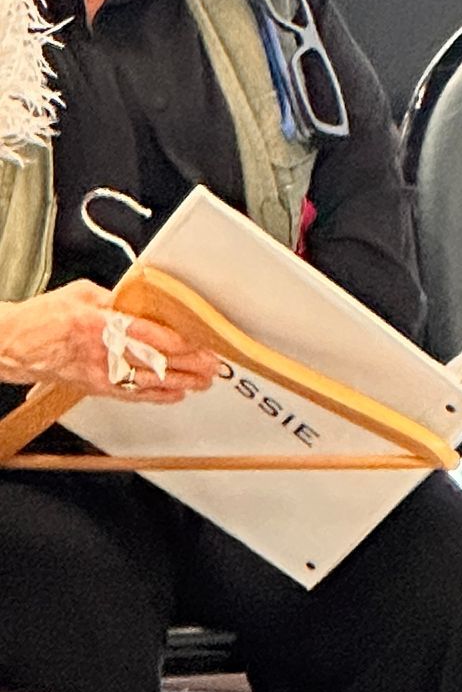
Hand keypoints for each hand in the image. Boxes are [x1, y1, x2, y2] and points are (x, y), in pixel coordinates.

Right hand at [0, 283, 220, 403]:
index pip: (148, 334)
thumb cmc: (43, 319)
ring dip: (179, 383)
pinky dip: (156, 396)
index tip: (200, 343)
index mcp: (99, 324)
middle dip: (187, 365)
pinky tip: (175, 395)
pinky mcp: (94, 387)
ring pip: (147, 381)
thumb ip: (115, 299)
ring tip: (203, 382)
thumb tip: (142, 299)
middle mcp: (101, 351)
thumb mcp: (81, 294)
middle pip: (153, 360)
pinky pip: (131, 394)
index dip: (178, 341)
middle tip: (212, 365)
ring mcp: (98, 373)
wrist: (13, 345)